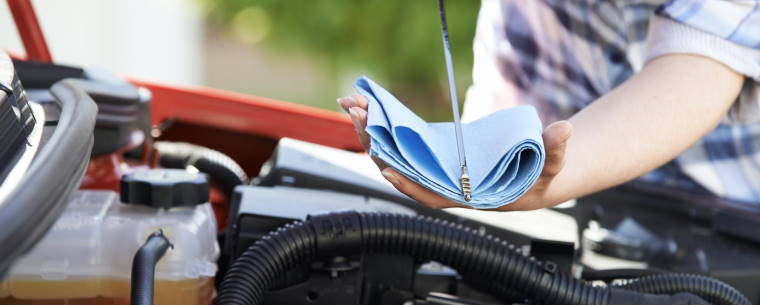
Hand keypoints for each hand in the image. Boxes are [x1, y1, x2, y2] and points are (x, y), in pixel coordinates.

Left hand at [338, 94, 571, 210]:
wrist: (537, 176)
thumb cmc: (539, 178)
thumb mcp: (550, 165)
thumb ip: (554, 149)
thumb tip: (563, 129)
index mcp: (466, 195)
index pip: (430, 195)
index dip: (408, 184)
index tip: (388, 169)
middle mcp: (445, 183)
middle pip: (403, 169)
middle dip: (378, 144)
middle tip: (357, 116)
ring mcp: (437, 168)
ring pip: (398, 156)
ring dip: (375, 133)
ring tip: (354, 107)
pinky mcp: (437, 154)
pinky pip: (405, 144)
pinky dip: (387, 128)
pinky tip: (372, 110)